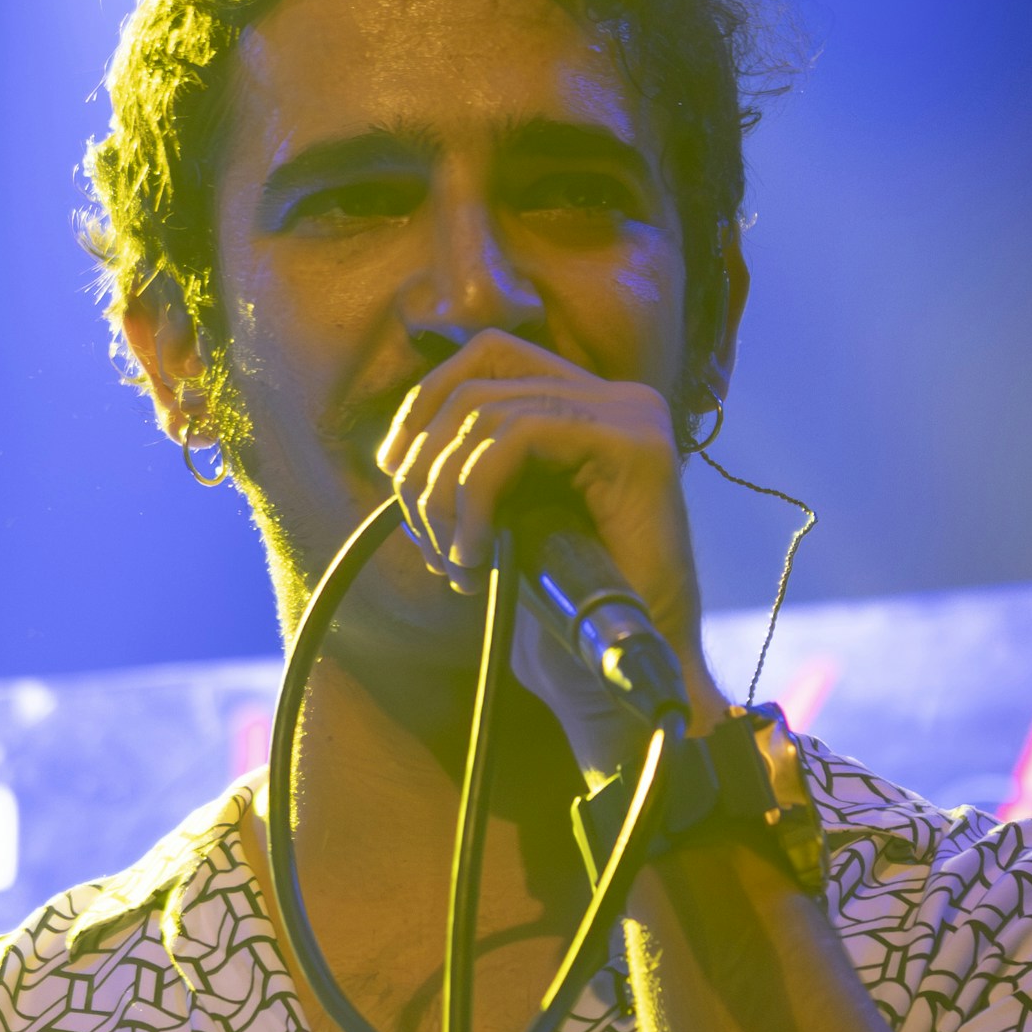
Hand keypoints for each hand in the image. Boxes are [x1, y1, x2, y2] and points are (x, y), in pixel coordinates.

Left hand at [375, 335, 718, 734]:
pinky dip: (475, 496)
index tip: (397, 474)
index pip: (487, 356)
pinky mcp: (634, 444)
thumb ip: (471, 473)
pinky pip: (517, 438)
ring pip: (487, 412)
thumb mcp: (504, 524)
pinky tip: (476, 555)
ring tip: (455, 561)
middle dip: (426, 464)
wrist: (625, 675)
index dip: (425, 403)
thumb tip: (399, 451)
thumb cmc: (562, 612)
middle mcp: (615, 398)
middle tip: (430, 542)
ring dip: (445, 493)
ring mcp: (630, 415)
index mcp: (587, 406)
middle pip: (476, 382)